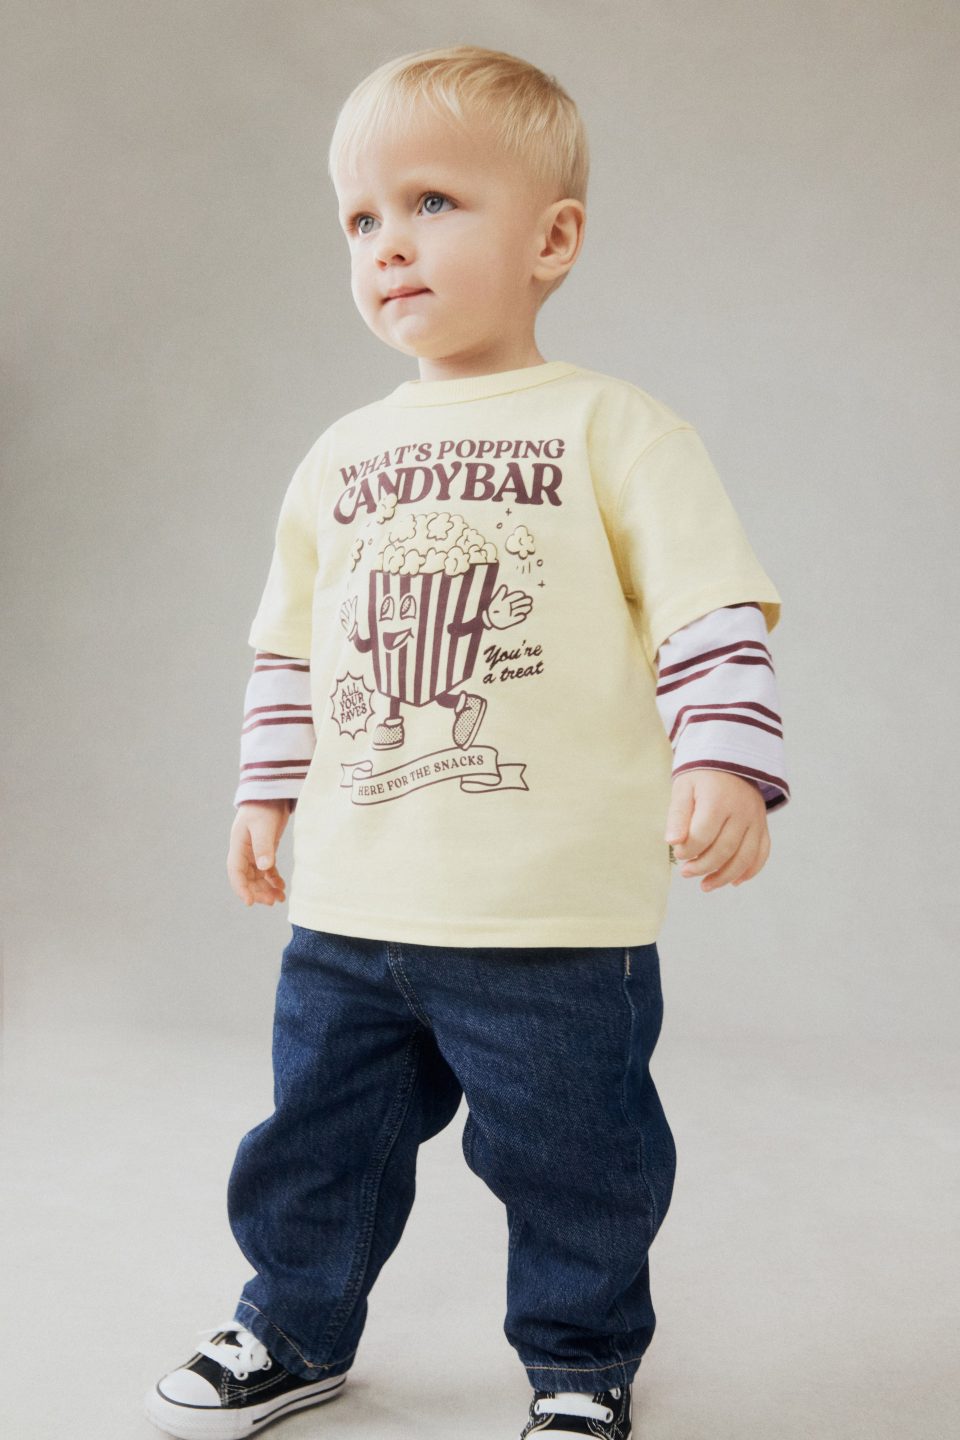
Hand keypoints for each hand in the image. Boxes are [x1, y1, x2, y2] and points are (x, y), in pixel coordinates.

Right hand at [227, 800, 290, 906]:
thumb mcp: (263, 826)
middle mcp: (244, 851)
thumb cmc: (264, 807)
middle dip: (258, 891)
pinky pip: (267, 870)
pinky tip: (282, 887)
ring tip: (279, 898)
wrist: (271, 793)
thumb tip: (264, 868)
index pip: (236, 872)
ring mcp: (254, 852)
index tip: (250, 902)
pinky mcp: (265, 850)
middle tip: (272, 902)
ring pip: (257, 876)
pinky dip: (273, 879)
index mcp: (238, 846)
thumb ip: (263, 846)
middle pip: (247, 878)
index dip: (241, 888)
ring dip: (266, 888)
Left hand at [485, 582, 532, 629]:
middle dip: (523, 602)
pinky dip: (519, 618)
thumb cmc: (491, 609)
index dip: (517, 596)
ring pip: (518, 610)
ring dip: (524, 609)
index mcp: (506, 601)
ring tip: (530, 607)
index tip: (522, 594)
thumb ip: (500, 594)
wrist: (489, 620)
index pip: (513, 597)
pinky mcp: (510, 621)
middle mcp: (509, 607)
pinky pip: (515, 619)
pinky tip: (523, 616)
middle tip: (530, 600)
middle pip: (518, 604)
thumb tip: (505, 587)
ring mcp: (510, 614)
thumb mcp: (496, 601)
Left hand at [665, 770, 769, 891]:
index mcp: (718, 800)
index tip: (678, 854)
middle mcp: (741, 811)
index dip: (688, 850)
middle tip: (686, 873)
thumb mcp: (683, 788)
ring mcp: (755, 819)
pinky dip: (750, 870)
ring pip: (745, 856)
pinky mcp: (762, 825)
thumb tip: (673, 842)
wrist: (730, 760)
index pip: (703, 835)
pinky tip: (734, 881)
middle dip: (703, 867)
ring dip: (725, 876)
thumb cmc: (701, 777)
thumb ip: (678, 815)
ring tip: (706, 885)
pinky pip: (762, 852)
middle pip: (725, 849)